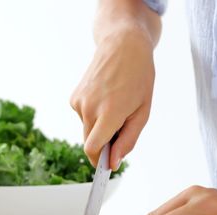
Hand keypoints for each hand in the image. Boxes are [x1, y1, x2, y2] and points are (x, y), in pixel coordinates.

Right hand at [70, 26, 154, 169]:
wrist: (123, 46)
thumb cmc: (138, 78)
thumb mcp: (142, 112)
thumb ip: (127, 140)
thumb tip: (113, 162)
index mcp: (109, 113)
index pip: (92, 149)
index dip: (98, 161)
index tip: (106, 167)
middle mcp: (89, 108)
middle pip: (89, 142)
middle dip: (103, 144)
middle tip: (122, 127)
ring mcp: (78, 102)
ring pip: (87, 130)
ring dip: (99, 127)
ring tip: (115, 105)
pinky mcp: (74, 97)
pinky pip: (83, 117)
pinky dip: (94, 115)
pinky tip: (105, 97)